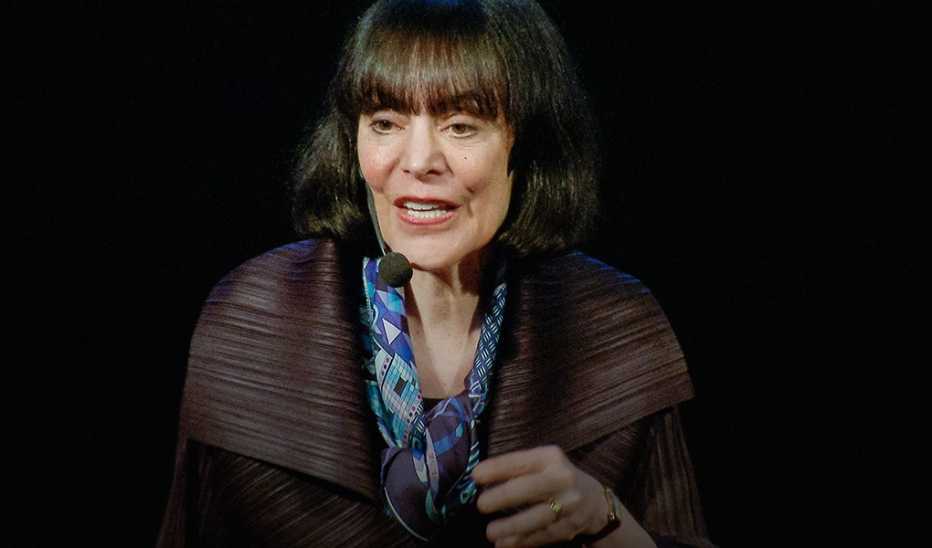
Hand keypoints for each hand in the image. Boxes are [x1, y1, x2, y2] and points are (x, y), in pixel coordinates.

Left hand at [472, 445, 608, 546]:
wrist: (596, 501)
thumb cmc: (556, 478)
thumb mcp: (542, 464)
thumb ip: (517, 469)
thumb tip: (480, 479)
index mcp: (550, 457)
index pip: (521, 461)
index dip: (498, 468)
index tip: (475, 476)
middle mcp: (562, 478)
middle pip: (529, 488)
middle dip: (502, 497)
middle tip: (480, 506)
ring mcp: (569, 504)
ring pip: (537, 517)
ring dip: (511, 527)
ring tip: (490, 533)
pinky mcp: (571, 526)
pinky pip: (543, 535)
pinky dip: (523, 541)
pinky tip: (505, 543)